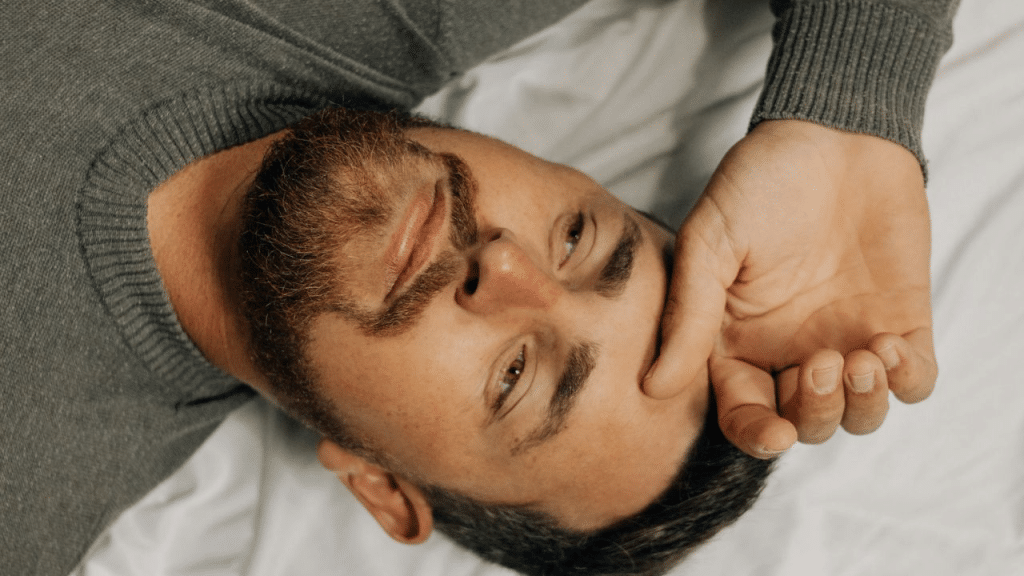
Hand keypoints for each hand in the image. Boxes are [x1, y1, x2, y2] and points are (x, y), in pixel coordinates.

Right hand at [644, 120, 937, 457]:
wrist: (835, 132)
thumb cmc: (760, 182)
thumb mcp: (710, 242)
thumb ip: (690, 314)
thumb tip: (654, 386)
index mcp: (738, 340)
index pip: (743, 412)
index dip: (758, 435)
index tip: (776, 433)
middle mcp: (791, 350)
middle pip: (806, 425)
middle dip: (817, 414)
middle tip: (822, 364)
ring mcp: (847, 338)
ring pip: (860, 416)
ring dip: (862, 405)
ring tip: (862, 356)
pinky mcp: (899, 322)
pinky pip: (915, 382)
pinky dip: (908, 382)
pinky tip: (890, 346)